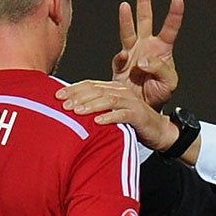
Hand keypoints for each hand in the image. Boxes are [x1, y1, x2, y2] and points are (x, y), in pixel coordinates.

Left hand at [60, 77, 176, 150]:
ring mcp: (131, 102)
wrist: (159, 131)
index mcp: (113, 88)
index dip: (73, 89)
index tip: (56, 96)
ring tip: (77, 112)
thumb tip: (70, 110)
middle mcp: (122, 91)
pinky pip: (122, 114)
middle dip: (78, 96)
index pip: (89, 84)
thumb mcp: (111, 113)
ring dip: (91, 105)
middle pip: (96, 90)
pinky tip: (97, 122)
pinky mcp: (139, 115)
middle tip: (63, 105)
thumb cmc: (133, 123)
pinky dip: (109, 117)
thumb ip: (95, 108)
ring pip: (108, 99)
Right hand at [111, 0, 182, 108]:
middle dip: (144, 2)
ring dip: (126, 18)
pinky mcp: (120, 65)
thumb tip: (141, 58)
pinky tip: (124, 57)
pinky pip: (119, 58)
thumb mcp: (169, 83)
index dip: (174, 14)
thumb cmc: (159, 95)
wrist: (142, 108)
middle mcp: (146, 46)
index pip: (170, 28)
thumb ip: (160, 68)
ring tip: (125, 5)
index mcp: (163, 49)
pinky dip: (121, 57)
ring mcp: (132, 54)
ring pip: (128, 31)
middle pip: (145, 19)